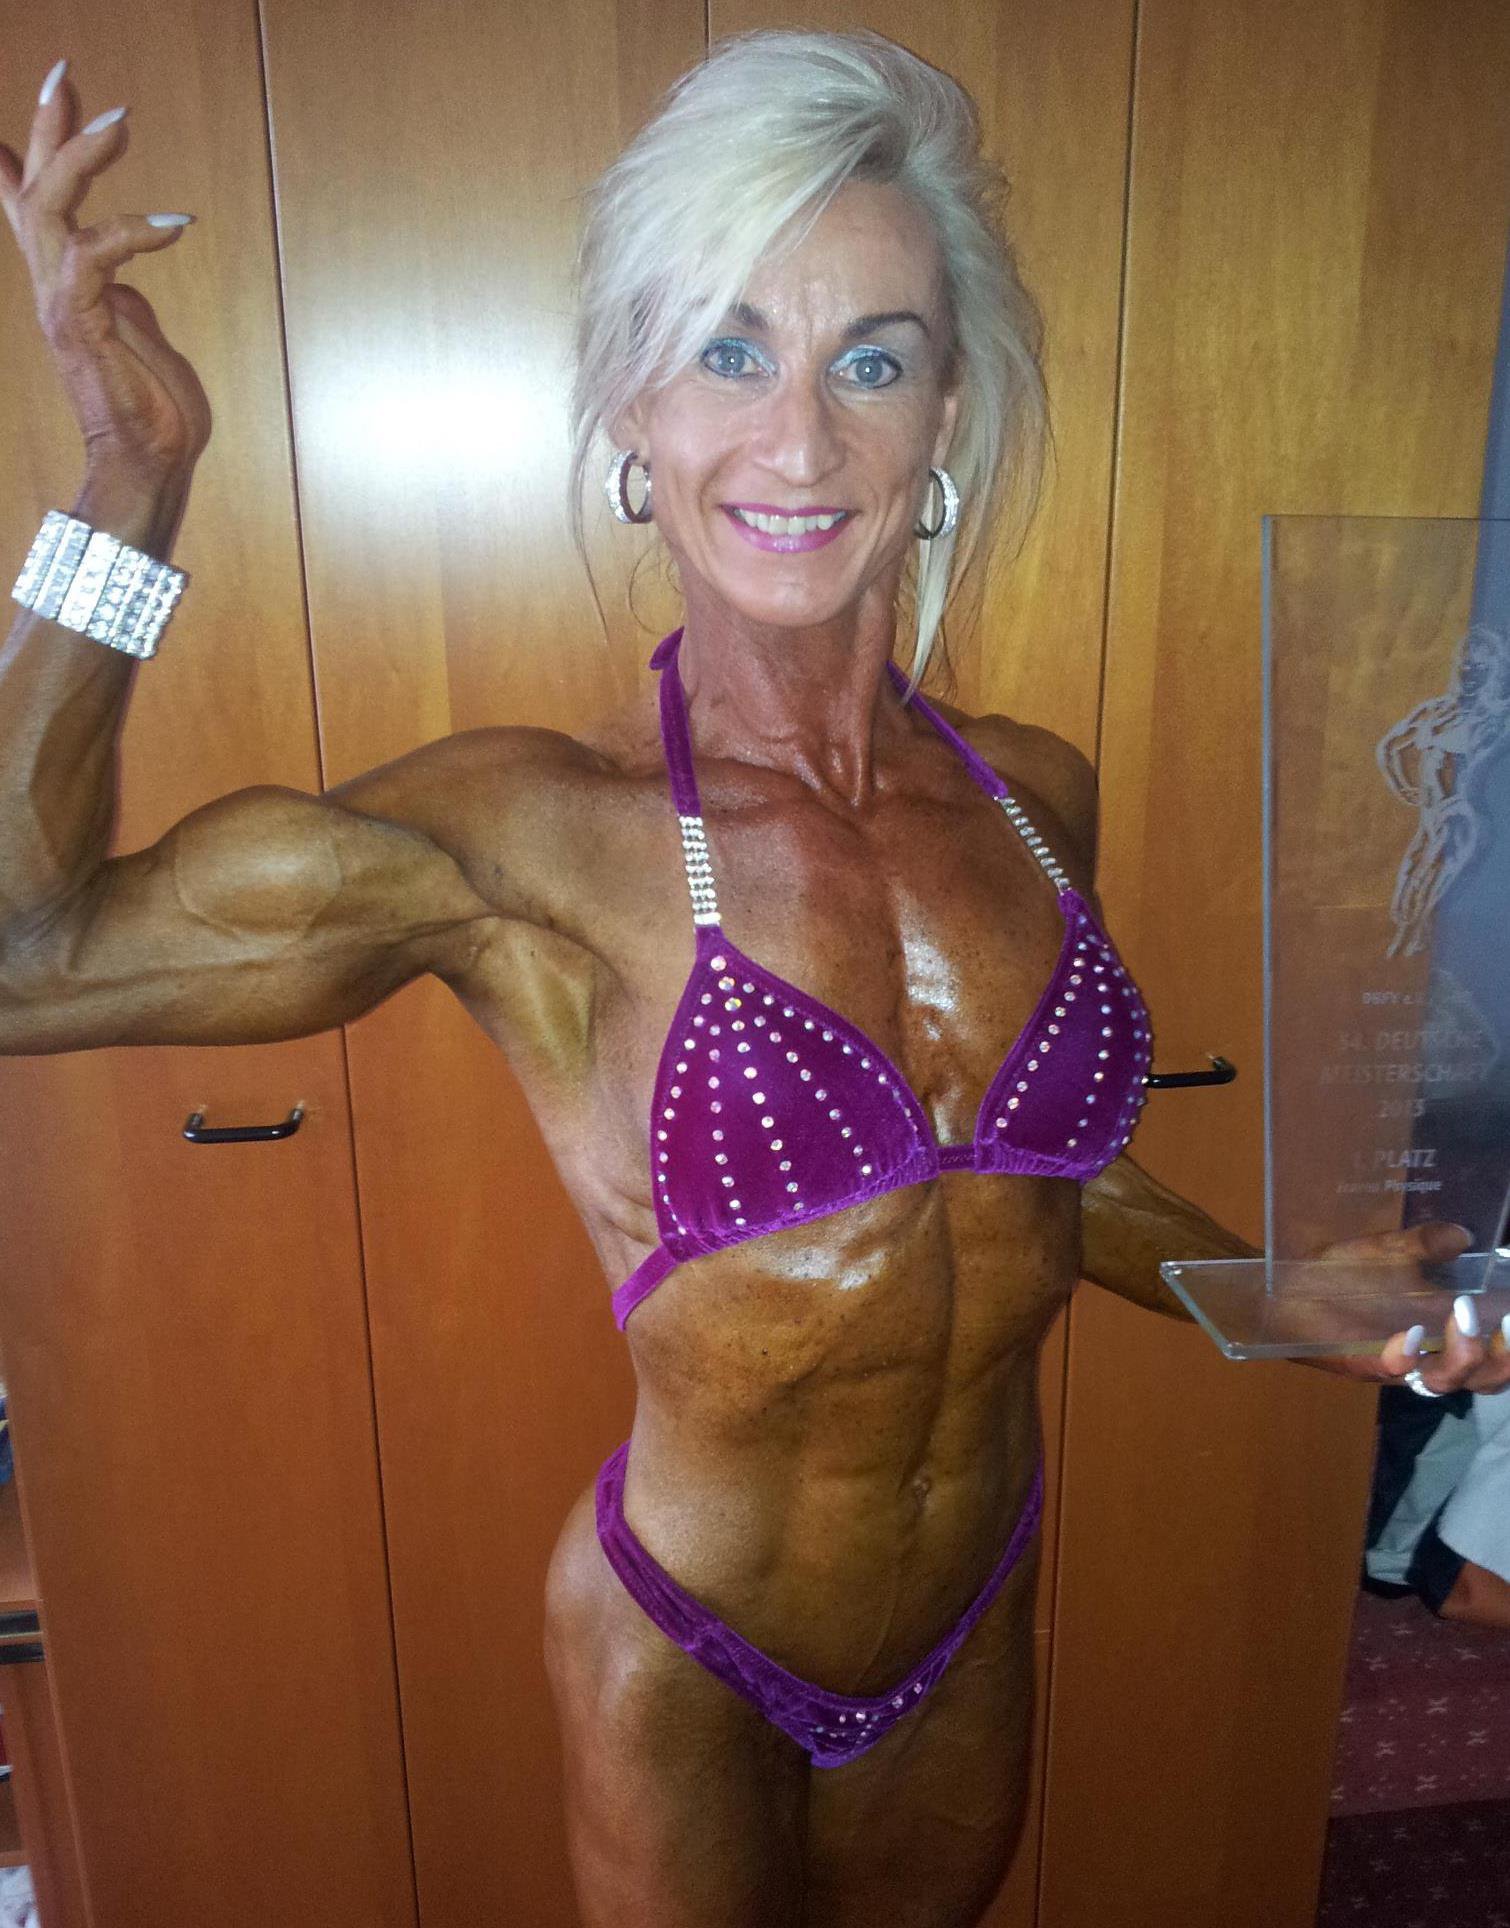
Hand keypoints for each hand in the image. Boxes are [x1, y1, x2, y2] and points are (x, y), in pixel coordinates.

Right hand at [0, 59, 210, 483]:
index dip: (40, 144)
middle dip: (50, 126)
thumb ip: (121, 288)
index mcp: (67, 283)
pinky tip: (174, 223)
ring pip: (50, 206)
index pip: (35, 201)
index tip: (57, 92)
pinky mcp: (81, 321)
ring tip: (121, 121)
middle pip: (34, 187)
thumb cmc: (152, 409)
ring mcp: (62, 302)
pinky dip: (133, 231)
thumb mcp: (136, 328)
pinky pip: (93, 255)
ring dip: (84, 157)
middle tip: (67, 74)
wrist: (147, 463)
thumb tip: (119, 260)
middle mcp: (53, 285)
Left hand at [1298, 1220, 1509, 1393]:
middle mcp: (1425, 1357)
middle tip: (1505, 1326)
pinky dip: (1405, 1356)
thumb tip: (1462, 1234)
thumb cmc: (1339, 1276)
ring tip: (1462, 1318)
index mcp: (1442, 1335)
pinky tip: (1410, 1336)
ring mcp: (1393, 1364)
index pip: (1496, 1355)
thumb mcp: (1385, 1253)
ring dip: (1463, 1355)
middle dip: (1502, 1357)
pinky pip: (1388, 1371)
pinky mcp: (1356, 1364)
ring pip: (1443, 1380)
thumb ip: (1423, 1245)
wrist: (1281, 1290)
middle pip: (1483, 1378)